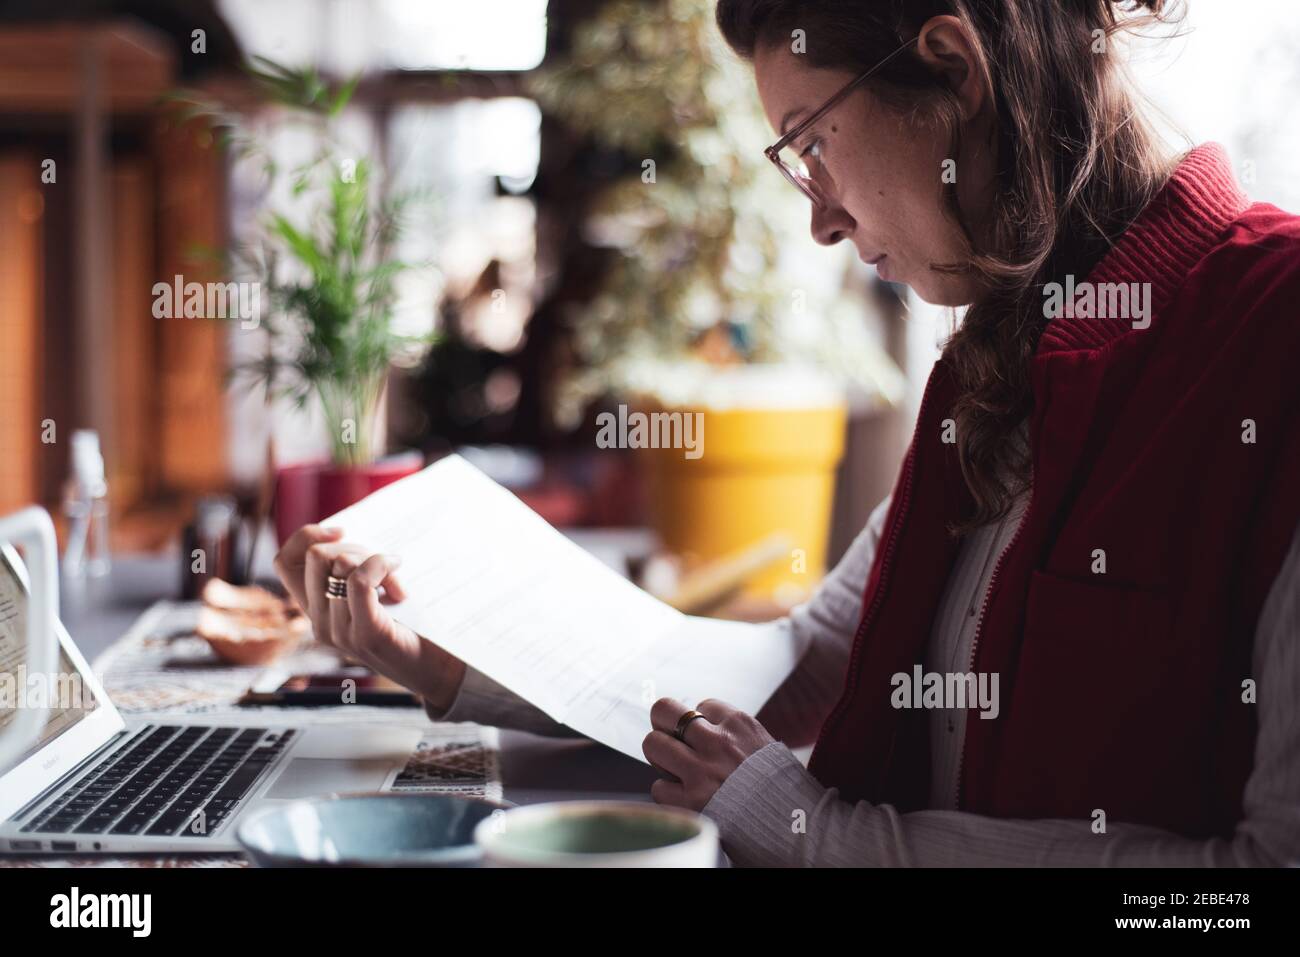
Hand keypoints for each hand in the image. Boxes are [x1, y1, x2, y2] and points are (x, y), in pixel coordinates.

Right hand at [272, 525, 465, 710]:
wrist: (437, 672)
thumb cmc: (412, 628)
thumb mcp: (374, 597)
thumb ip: (356, 574)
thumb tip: (349, 535)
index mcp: (318, 612)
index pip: (284, 562)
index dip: (306, 536)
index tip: (341, 532)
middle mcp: (320, 623)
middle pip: (316, 555)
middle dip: (354, 547)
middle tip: (383, 564)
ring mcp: (339, 631)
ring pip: (341, 564)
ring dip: (377, 560)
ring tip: (398, 582)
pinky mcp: (366, 633)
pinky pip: (360, 579)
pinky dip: (381, 565)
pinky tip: (398, 573)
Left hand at [642, 697, 775, 811]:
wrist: (794, 828)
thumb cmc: (780, 789)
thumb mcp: (765, 747)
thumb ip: (735, 735)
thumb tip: (705, 726)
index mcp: (740, 724)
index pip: (701, 705)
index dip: (701, 722)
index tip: (708, 737)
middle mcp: (718, 742)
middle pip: (664, 711)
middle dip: (664, 725)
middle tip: (671, 739)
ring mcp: (702, 770)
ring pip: (653, 744)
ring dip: (660, 757)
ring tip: (674, 768)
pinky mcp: (690, 800)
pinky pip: (659, 787)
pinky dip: (668, 793)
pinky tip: (685, 798)